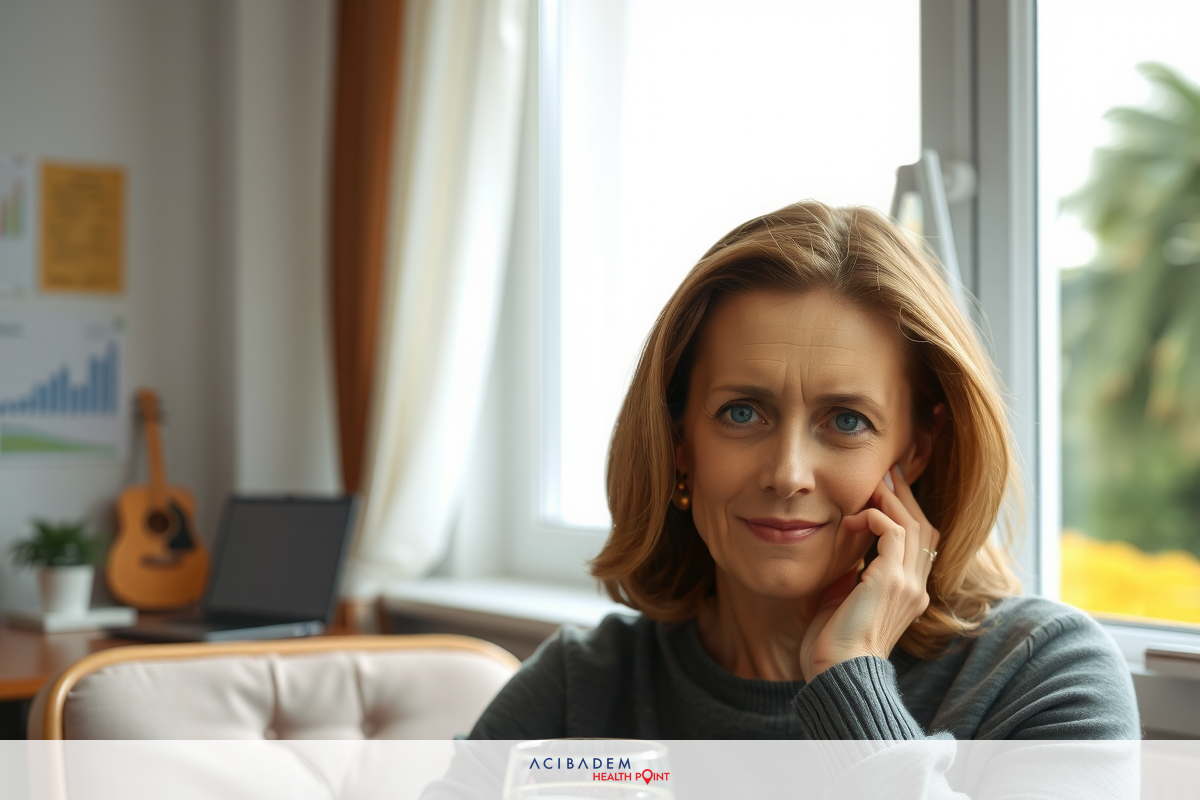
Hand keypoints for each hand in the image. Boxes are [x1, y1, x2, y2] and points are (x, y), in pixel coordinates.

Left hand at [798, 464, 939, 681]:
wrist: (837, 673)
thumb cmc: (833, 645)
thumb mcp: (845, 602)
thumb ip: (853, 577)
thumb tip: (844, 555)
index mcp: (909, 594)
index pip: (921, 543)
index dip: (908, 513)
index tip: (887, 490)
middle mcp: (916, 588)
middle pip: (925, 527)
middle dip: (906, 497)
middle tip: (888, 473)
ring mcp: (907, 585)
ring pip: (912, 525)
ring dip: (891, 500)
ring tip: (875, 482)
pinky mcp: (890, 581)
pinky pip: (891, 532)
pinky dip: (873, 518)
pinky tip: (851, 521)